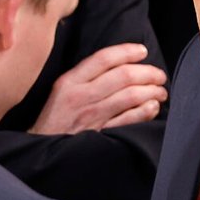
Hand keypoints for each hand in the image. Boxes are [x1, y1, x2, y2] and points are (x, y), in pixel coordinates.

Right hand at [29, 44, 166, 134]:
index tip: (142, 51)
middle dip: (147, 73)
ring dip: (151, 91)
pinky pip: (129, 120)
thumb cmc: (54, 117)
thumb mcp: (61, 90)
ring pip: (129, 97)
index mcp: (69, 81)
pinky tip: (152, 107)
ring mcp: (91, 117)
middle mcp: (81, 96)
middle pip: (122, 76)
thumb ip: (85, 76)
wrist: (39, 147)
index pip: (103, 58)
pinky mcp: (100, 135)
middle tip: (159, 75)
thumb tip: (120, 63)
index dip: (127, 51)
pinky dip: (145, 112)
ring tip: (160, 91)